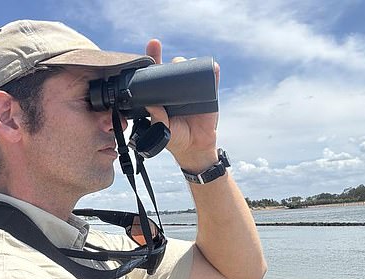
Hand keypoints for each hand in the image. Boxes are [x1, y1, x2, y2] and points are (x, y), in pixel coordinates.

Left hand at [145, 39, 220, 170]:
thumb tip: (151, 105)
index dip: (153, 58)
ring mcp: (192, 90)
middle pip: (173, 68)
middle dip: (170, 60)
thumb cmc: (175, 138)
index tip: (153, 44)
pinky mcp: (208, 94)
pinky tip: (212, 66)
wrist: (194, 147)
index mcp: (162, 95)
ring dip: (188, 63)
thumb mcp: (162, 129)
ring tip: (185, 66)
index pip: (155, 74)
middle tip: (168, 59)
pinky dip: (213, 71)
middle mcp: (176, 89)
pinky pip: (211, 80)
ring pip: (191, 70)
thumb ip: (157, 118)